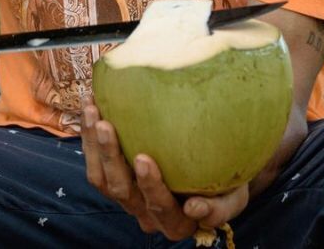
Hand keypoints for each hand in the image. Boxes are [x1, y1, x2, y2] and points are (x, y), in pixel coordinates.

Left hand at [81, 100, 248, 239]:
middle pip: (122, 190)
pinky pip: (94, 161)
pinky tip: (91, 103)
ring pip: (101, 178)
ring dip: (94, 143)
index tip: (144, 158)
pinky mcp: (113, 177)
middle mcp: (146, 212)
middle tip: (106, 124)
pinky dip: (89, 134)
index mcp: (175, 221)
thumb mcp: (234, 197)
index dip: (150, 186)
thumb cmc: (226, 182)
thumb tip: (195, 208)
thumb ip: (219, 208)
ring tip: (92, 109)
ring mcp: (127, 196)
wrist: (213, 170)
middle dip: (112, 156)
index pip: (159, 207)